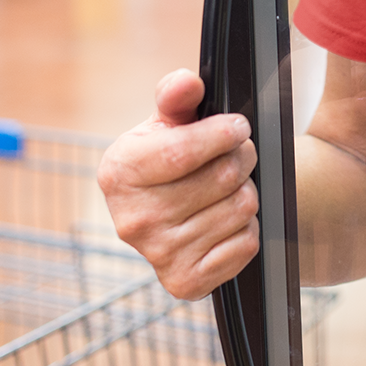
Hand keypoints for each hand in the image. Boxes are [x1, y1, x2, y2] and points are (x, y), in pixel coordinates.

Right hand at [98, 69, 259, 299]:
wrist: (171, 210)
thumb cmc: (169, 158)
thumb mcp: (167, 121)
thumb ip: (176, 95)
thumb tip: (187, 82)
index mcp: (118, 173)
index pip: (183, 151)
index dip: (222, 134)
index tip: (238, 126)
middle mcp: (132, 221)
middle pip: (221, 178)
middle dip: (241, 157)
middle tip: (236, 154)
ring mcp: (158, 256)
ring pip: (241, 208)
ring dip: (247, 190)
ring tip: (229, 186)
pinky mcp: (185, 283)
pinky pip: (246, 244)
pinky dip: (247, 228)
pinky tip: (225, 220)